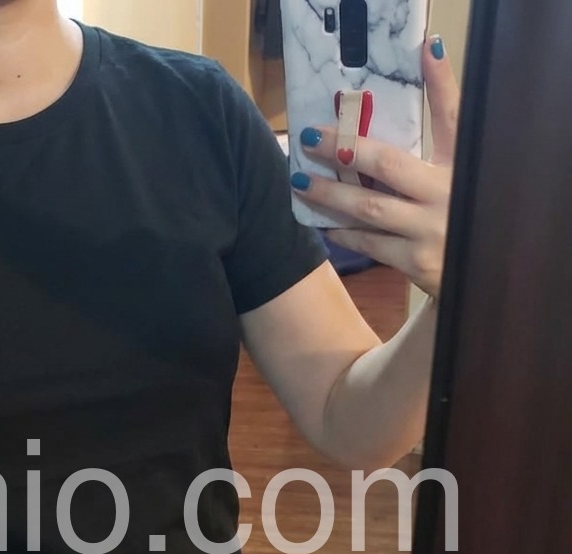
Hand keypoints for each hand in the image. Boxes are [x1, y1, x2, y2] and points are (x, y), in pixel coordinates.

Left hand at [290, 35, 460, 297]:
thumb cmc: (463, 221)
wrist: (480, 275)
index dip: (441, 82)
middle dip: (345, 149)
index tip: (427, 51)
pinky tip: (324, 224)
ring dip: (330, 194)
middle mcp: (447, 193)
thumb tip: (414, 93)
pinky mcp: (417, 261)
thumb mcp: (459, 178)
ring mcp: (431, 229)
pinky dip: (344, 232)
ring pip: (370, 208)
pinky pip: (370, 243)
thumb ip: (441, 139)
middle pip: (389, 163)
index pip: (454, 115)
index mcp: (462, 166)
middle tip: (311, 139)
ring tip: (301, 182)